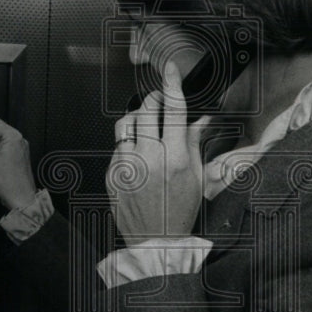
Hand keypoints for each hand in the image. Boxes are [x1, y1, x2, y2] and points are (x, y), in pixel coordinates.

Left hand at [107, 60, 209, 244]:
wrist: (154, 240)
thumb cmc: (178, 213)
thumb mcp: (196, 177)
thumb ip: (195, 143)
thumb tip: (200, 119)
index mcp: (175, 158)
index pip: (174, 110)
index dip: (172, 84)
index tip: (169, 71)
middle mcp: (149, 159)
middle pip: (147, 109)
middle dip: (155, 98)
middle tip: (161, 102)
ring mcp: (127, 165)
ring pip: (126, 122)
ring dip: (138, 117)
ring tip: (147, 126)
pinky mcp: (112, 173)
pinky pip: (117, 146)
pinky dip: (128, 143)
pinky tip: (138, 153)